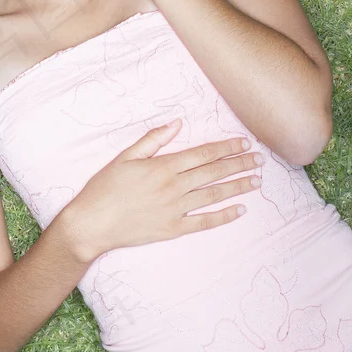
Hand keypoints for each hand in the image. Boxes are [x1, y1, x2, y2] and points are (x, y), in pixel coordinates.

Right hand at [62, 119, 262, 263]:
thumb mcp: (124, 157)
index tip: (244, 143)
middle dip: (239, 164)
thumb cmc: (104, 188)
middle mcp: (173, 187)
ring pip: (214, 195)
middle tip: (259, 159)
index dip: (226, 148)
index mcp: (162, 167)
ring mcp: (175, 210)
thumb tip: (177, 123)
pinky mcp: (173, 229)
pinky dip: (224, 216)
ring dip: (238, 187)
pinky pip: (205, 222)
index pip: (202, 154)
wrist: (92, 223)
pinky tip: (240, 210)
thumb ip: (153, 140)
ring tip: (257, 181)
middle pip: (213, 173)